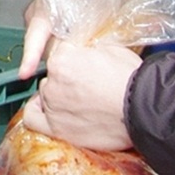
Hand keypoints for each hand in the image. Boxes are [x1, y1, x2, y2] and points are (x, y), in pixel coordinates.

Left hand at [17, 1, 143, 152]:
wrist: (142, 108)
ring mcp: (52, 105)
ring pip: (45, 95)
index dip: (75, 58)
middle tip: (85, 85)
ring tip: (78, 101)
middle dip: (66, 78)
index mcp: (62, 58)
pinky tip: (49, 112)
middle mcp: (52, 80)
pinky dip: (37, 113)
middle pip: (51, 76)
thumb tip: (87, 48)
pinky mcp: (56, 127)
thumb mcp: (111, 48)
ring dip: (57, 96)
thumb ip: (90, 47)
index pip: (60, 53)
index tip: (85, 66)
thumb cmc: (131, 80)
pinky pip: (32, 118)